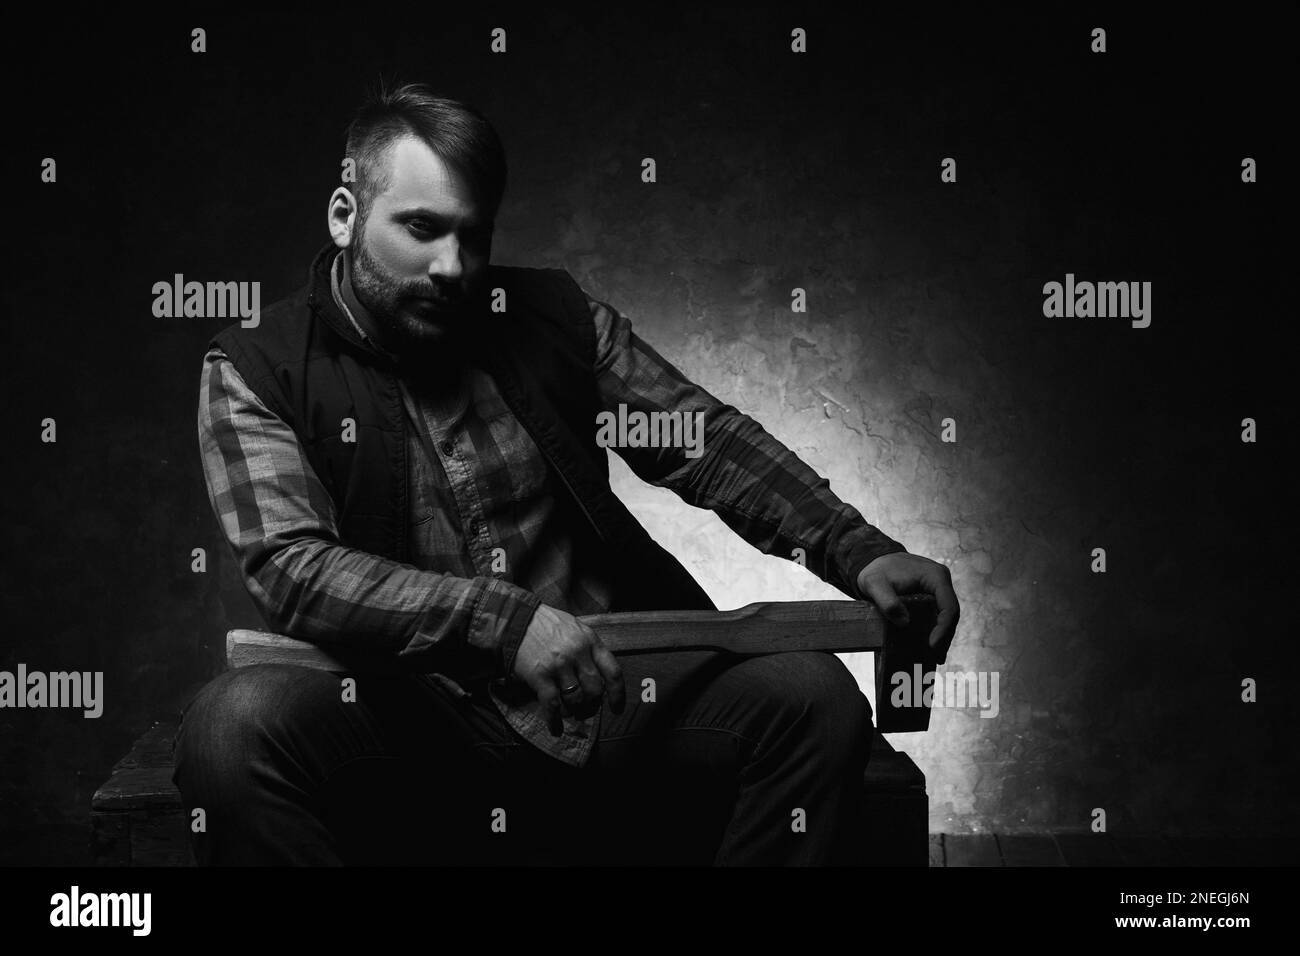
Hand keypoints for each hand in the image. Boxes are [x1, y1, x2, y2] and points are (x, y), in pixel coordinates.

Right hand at [512, 603, 625, 735]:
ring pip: (575, 699)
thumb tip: (598, 676)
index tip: (616, 708)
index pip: (612, 672)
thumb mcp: (575, 628)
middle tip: (585, 708)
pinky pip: (552, 704)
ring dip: (574, 711)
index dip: (617, 694)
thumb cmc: (547, 624)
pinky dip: (555, 720)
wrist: (515, 619)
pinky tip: (556, 728)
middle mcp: (577, 653)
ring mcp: (559, 665)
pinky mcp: (540, 675)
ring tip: (569, 712)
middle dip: (592, 704)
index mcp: (590, 641)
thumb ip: (589, 648)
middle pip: (595, 690)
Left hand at [856, 552, 959, 658]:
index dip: (943, 628)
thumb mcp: (874, 585)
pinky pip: (938, 614)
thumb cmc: (876, 571)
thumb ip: (887, 602)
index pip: (949, 606)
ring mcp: (938, 588)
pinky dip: (935, 630)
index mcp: (935, 576)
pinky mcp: (932, 595)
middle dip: (944, 637)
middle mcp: (941, 582)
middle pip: (951, 614)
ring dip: (942, 636)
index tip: (931, 645)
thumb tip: (904, 623)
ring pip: (946, 616)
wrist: (874, 561)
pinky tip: (931, 646)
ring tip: (935, 657)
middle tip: (936, 658)